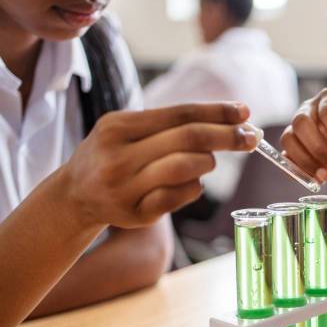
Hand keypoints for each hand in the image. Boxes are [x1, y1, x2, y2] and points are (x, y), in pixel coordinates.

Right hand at [62, 102, 258, 228]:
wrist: (74, 195)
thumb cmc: (111, 155)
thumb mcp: (126, 129)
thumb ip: (169, 123)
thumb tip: (231, 117)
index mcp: (118, 126)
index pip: (180, 114)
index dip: (217, 112)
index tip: (245, 111)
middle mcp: (119, 157)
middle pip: (188, 139)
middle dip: (227, 136)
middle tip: (251, 137)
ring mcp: (127, 188)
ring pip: (186, 168)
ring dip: (208, 161)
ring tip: (208, 160)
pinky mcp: (137, 215)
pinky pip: (180, 196)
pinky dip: (195, 186)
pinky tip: (192, 182)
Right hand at [281, 88, 326, 182]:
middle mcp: (309, 108)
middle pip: (301, 123)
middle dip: (318, 150)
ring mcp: (297, 125)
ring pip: (288, 139)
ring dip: (304, 161)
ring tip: (323, 177)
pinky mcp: (293, 142)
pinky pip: (285, 155)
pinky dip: (295, 169)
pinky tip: (310, 179)